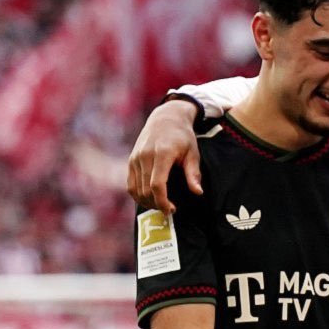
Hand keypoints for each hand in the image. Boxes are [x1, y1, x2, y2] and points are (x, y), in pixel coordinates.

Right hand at [127, 100, 203, 214]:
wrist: (165, 118)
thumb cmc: (182, 136)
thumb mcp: (193, 153)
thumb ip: (193, 173)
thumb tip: (198, 192)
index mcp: (161, 154)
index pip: (157, 184)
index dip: (162, 201)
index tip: (171, 210)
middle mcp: (144, 156)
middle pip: (145, 189)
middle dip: (156, 204)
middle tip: (170, 210)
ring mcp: (135, 158)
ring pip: (136, 189)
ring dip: (147, 201)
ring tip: (161, 205)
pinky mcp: (131, 160)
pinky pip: (130, 183)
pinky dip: (138, 194)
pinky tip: (149, 199)